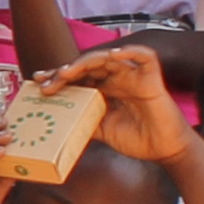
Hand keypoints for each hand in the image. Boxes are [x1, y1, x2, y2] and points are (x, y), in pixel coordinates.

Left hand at [46, 43, 188, 160]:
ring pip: (108, 57)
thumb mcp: (101, 130)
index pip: (78, 77)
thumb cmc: (138, 139)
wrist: (166, 151)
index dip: (58, 76)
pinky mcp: (152, 79)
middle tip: (46, 81)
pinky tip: (112, 55)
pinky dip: (130, 52)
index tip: (37, 82)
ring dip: (85, 62)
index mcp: (105, 89)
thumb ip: (83, 121)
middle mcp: (117, 79)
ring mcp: (134, 76)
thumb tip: (57, 121)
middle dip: (64, 71)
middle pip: (88, 66)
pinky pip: (144, 57)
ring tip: (67, 72)